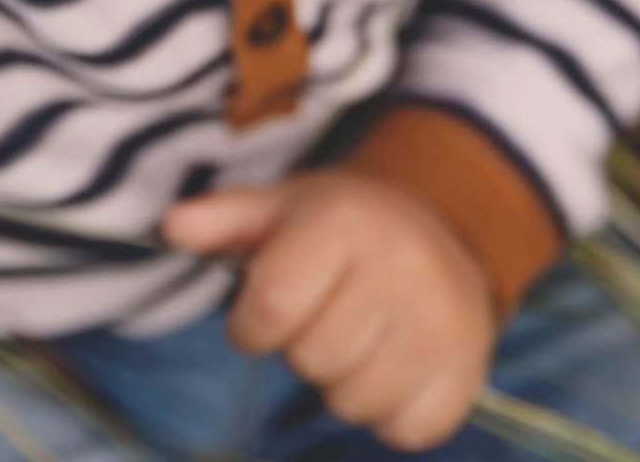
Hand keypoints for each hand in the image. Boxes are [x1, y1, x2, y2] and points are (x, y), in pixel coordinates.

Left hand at [162, 170, 493, 449]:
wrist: (441, 230)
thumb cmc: (342, 228)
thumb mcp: (282, 209)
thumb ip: (222, 220)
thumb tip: (171, 226)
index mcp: (345, 220)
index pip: (270, 307)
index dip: (251, 324)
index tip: (264, 314)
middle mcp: (402, 266)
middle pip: (310, 358)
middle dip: (302, 347)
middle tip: (325, 314)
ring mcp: (442, 322)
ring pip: (352, 401)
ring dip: (342, 382)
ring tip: (360, 337)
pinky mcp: (468, 372)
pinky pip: (403, 430)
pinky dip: (389, 412)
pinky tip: (394, 364)